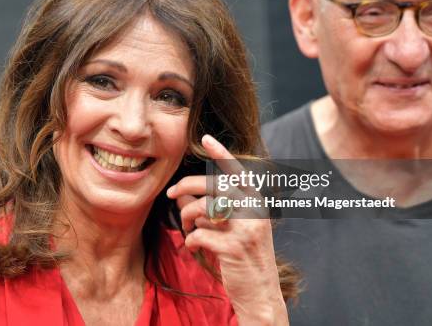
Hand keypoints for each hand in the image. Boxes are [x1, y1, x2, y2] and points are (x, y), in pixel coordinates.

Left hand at [167, 135, 287, 325]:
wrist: (260, 293)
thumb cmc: (244, 257)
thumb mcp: (234, 228)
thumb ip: (214, 209)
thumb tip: (184, 194)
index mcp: (257, 203)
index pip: (237, 172)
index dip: (221, 154)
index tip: (205, 138)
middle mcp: (255, 212)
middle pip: (214, 185)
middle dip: (187, 186)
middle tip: (171, 193)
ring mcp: (246, 230)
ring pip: (204, 208)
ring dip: (187, 217)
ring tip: (185, 227)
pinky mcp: (234, 249)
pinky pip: (200, 234)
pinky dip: (191, 240)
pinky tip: (194, 247)